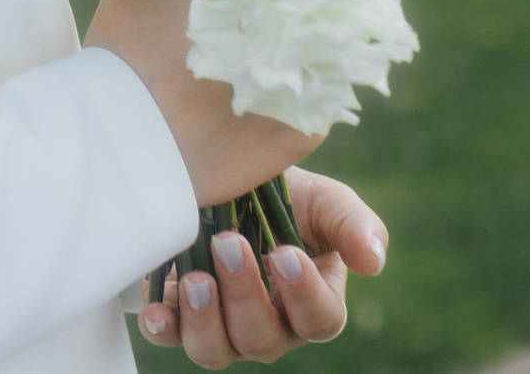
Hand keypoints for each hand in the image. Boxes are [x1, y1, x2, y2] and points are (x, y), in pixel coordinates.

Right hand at [83, 0, 323, 204]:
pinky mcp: (299, 130)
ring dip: (299, 46)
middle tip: (257, 14)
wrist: (118, 143)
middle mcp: (284, 29)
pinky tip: (264, 97)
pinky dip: (298, 93)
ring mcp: (297, 82)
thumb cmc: (119, 56)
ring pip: (325, 48)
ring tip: (260, 60)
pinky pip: (318, 100)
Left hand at [135, 168, 388, 366]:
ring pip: (216, 350)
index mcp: (313, 304)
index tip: (285, 254)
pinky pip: (171, 336)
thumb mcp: (326, 200)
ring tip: (197, 280)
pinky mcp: (181, 314)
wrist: (231, 179)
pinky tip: (156, 310)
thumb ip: (354, 226)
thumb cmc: (289, 197)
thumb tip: (373, 262)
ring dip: (205, 319)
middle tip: (229, 244)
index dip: (303, 295)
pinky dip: (163, 327)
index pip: (319, 320)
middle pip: (261, 338)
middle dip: (245, 294)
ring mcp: (223, 326)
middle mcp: (269, 326)